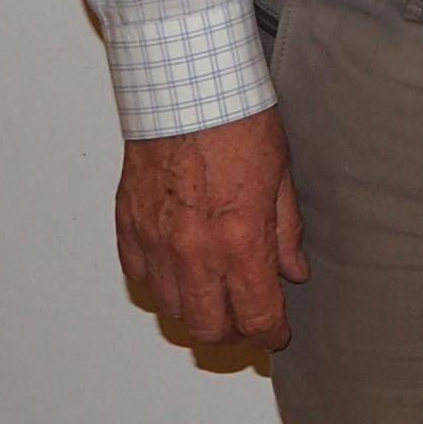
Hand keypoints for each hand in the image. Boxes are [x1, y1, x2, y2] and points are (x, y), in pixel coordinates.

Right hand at [113, 109, 307, 349]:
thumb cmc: (237, 122)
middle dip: (233, 331)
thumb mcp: (282, 176)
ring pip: (171, 308)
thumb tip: (293, 271)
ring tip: (215, 293)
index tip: (276, 332)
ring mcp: (156, 243)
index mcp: (240, 242)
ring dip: (195, 308)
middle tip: (248, 318)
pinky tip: (180, 268)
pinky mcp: (129, 227)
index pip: (255, 316)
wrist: (186, 90)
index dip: (269, 333)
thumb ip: (287, 232)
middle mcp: (193, 252)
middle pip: (208, 327)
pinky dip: (160, 281)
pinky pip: (140, 276)